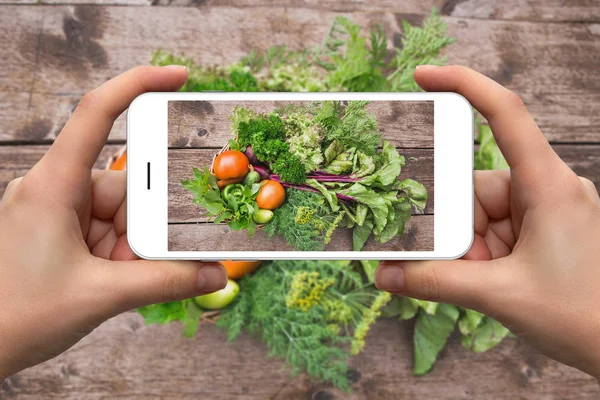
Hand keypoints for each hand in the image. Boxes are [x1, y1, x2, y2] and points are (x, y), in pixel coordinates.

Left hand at [0, 66, 226, 379]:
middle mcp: (58, 190)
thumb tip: (215, 274)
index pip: (96, 114)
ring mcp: (60, 212)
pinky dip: (124, 256)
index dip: (137, 85)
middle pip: (126, 185)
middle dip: (145, 226)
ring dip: (134, 249)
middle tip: (142, 260)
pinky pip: (111, 232)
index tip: (179, 79)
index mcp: (54, 185)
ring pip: (123, 214)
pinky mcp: (65, 234)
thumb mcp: (100, 295)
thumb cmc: (16, 315)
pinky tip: (120, 279)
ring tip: (123, 281)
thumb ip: (164, 282)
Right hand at [375, 65, 599, 379]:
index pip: (505, 114)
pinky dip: (482, 253)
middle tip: (465, 263)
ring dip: (471, 247)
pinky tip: (487, 277)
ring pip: (481, 212)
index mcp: (547, 184)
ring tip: (483, 279)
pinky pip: (494, 228)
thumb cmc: (583, 315)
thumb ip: (436, 282)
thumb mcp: (500, 295)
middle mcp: (546, 188)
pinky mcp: (541, 229)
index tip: (423, 79)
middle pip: (477, 184)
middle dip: (459, 227)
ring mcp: (544, 209)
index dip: (464, 86)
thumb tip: (385, 276)